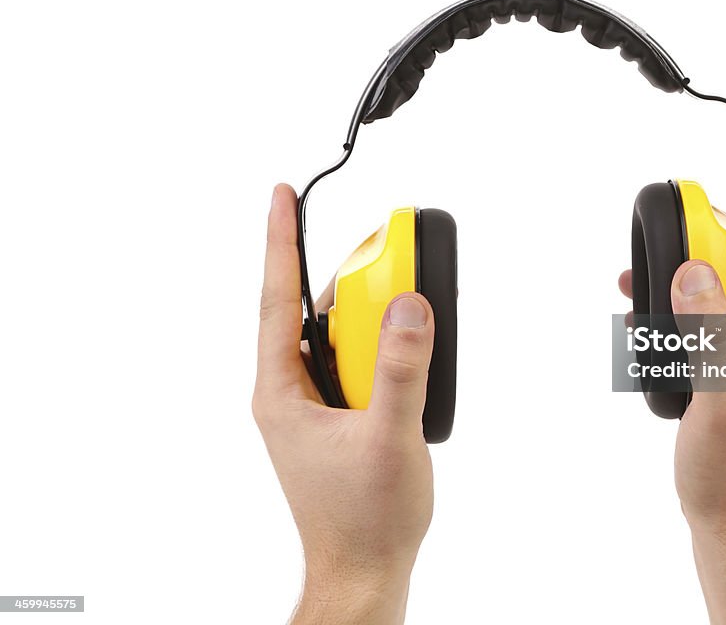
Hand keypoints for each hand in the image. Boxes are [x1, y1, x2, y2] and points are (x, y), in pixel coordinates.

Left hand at [254, 184, 433, 624]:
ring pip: (338, 336)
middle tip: (387, 251)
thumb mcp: (388, 438)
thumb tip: (407, 306)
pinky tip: (406, 348)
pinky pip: (354, 361)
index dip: (280, 242)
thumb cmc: (364, 519)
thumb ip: (400, 370)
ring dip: (368, 314)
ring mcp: (313, 405)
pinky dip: (379, 344)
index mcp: (283, 392)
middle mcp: (291, 392)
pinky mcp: (337, 417)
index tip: (281, 196)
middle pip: (314, 311)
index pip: (278, 300)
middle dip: (347, 276)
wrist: (364, 569)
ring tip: (404, 301)